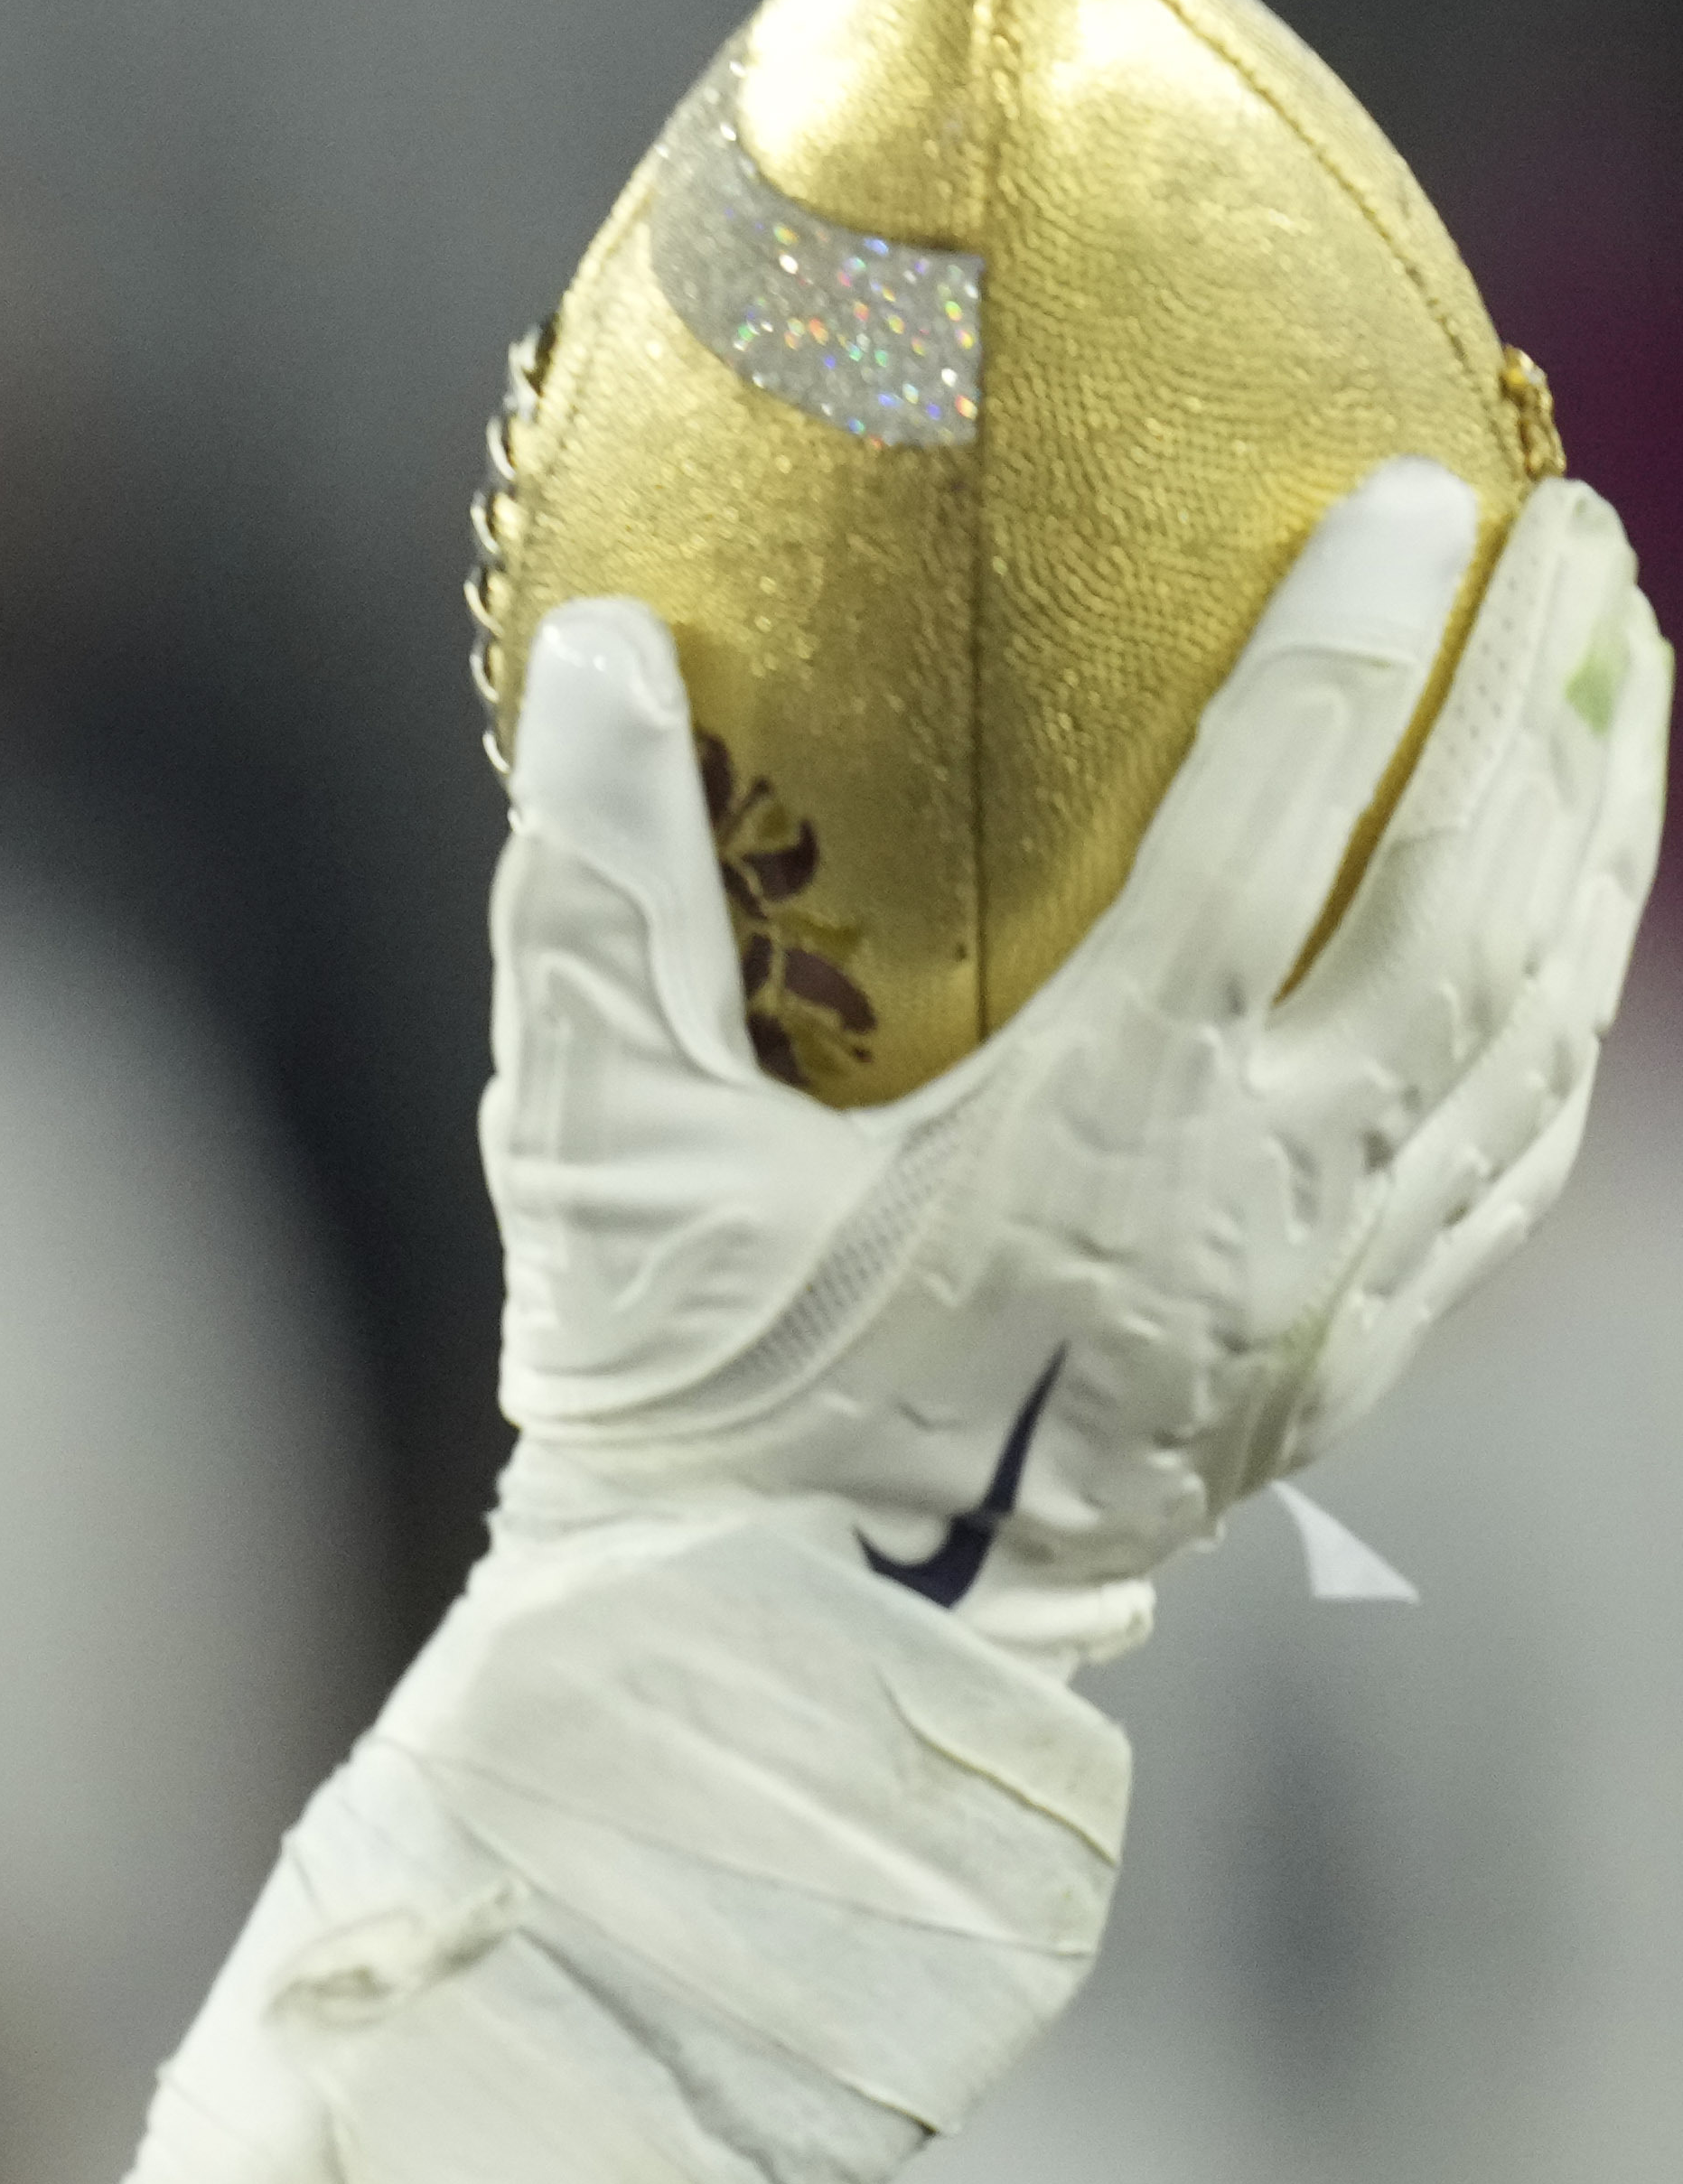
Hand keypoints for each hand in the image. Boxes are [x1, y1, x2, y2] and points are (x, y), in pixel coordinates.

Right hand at [77, 467, 1664, 2183]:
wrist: (764, 1689)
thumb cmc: (675, 1425)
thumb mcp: (603, 1157)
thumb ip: (602, 896)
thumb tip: (617, 654)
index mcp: (1100, 1125)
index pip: (1276, 821)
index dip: (1363, 640)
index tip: (1433, 494)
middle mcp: (1259, 1200)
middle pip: (1468, 903)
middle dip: (1548, 702)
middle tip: (1588, 544)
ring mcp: (1322, 1301)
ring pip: (1531, 1035)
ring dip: (1595, 848)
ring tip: (1624, 698)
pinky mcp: (1335, 1382)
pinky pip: (1508, 1179)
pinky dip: (1565, 1039)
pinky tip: (1573, 954)